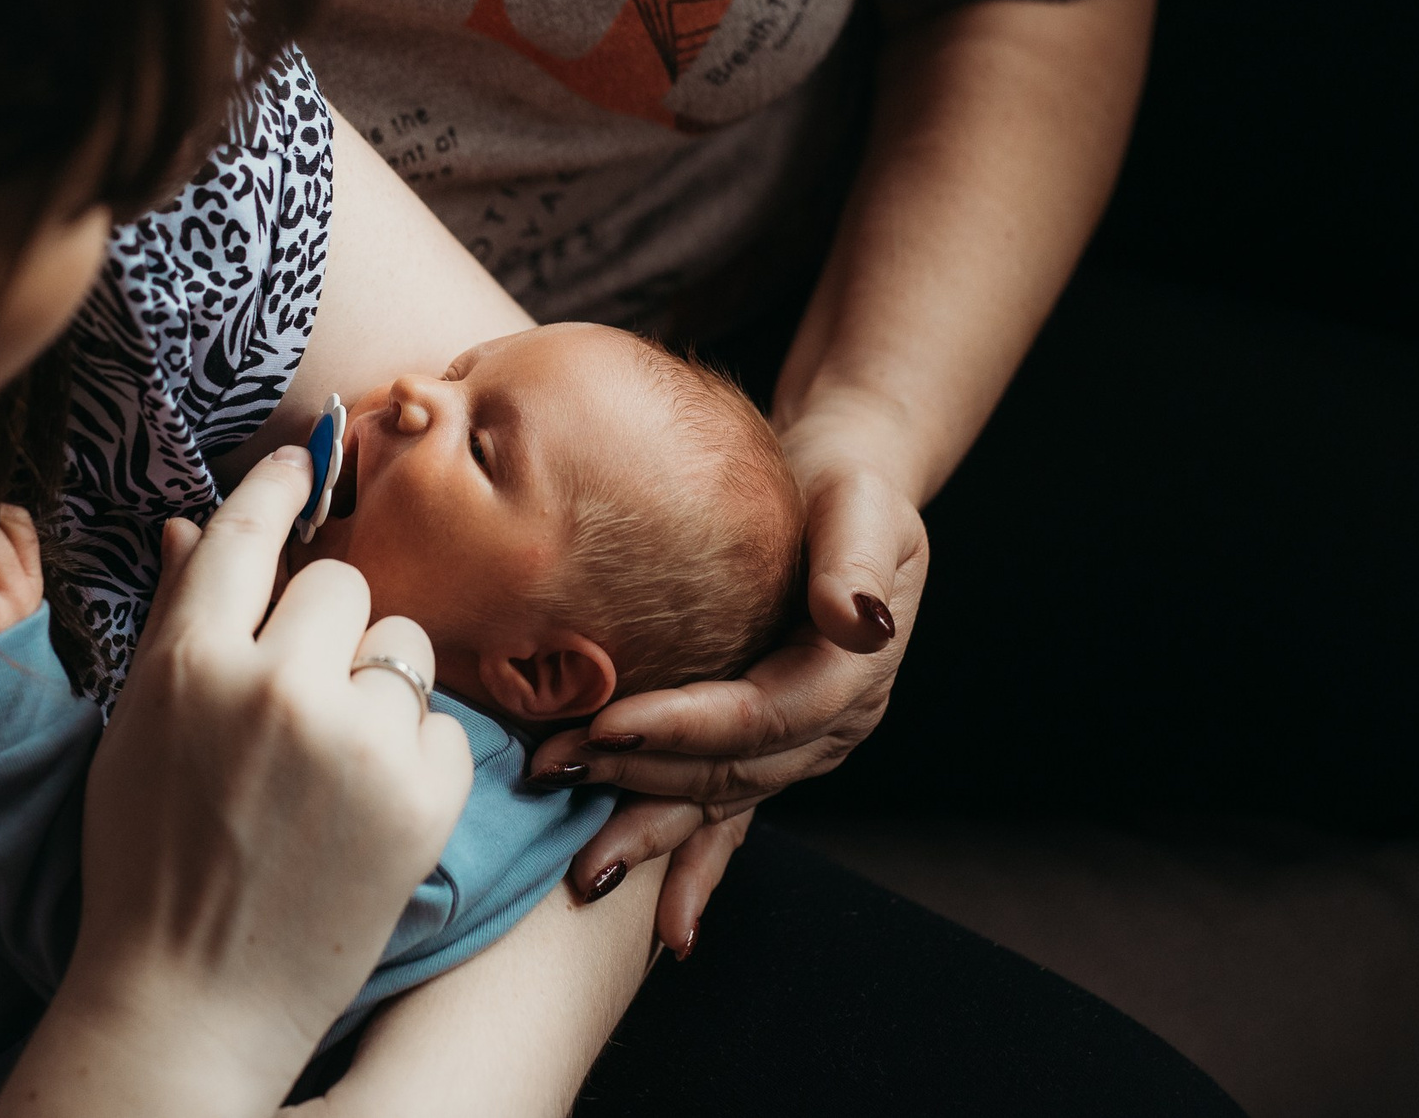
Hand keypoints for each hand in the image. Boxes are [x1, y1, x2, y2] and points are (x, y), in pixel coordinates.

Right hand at [23, 445, 475, 1115]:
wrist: (196, 997)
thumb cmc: (149, 860)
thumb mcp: (137, 730)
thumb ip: (177, 618)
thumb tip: (194, 524)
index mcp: (191, 664)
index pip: (248, 532)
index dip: (281, 486)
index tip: (306, 459)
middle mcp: (278, 687)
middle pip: (341, 583)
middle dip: (327, 627)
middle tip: (298, 700)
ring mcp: (358, 741)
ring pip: (403, 645)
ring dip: (378, 686)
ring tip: (329, 765)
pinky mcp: (425, 794)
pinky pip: (442, 721)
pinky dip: (414, 756)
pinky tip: (366, 808)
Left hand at [524, 391, 927, 952]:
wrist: (841, 496)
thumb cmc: (848, 492)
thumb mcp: (865, 508)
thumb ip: (857, 561)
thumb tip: (858, 617)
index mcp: (851, 673)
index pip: (764, 714)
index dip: (687, 724)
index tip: (608, 723)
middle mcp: (827, 727)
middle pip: (729, 771)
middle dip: (640, 780)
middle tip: (554, 774)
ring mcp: (795, 748)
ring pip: (716, 804)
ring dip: (648, 832)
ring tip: (583, 868)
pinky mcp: (760, 748)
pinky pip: (724, 818)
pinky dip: (692, 868)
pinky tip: (664, 927)